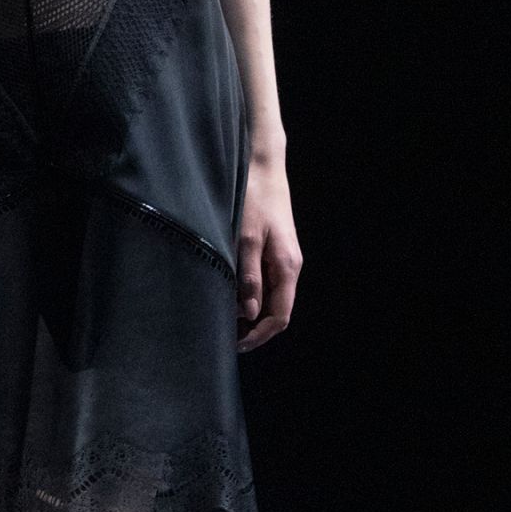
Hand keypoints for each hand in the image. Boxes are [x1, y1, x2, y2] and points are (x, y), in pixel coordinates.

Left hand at [236, 147, 301, 351]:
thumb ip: (248, 277)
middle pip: (275, 310)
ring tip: (221, 316)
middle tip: (223, 335)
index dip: (259, 336)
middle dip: (252, 327)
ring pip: (269, 296)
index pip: (279, 316)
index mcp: (287, 267)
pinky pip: (264, 281)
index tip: (236, 345)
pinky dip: (248, 293)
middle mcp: (289, 266)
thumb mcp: (245, 238)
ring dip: (249, 311)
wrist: (262, 166)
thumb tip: (249, 314)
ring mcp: (282, 258)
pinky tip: (229, 292)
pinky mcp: (273, 249)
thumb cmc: (253, 198)